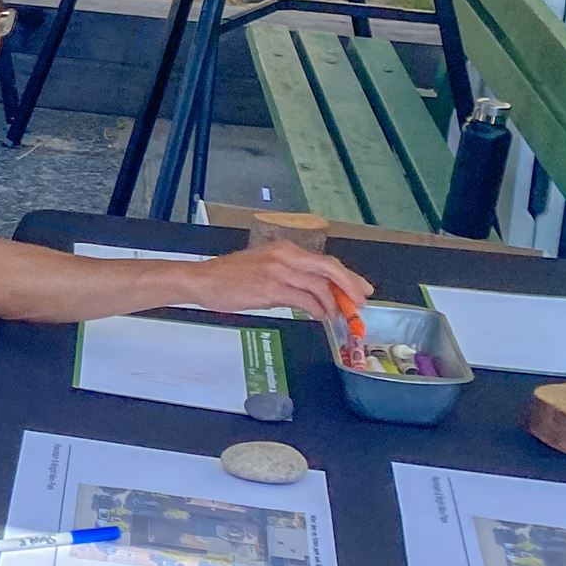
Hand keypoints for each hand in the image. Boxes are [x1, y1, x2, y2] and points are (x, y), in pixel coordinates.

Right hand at [183, 242, 372, 324]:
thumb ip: (291, 275)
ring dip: (333, 304)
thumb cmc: (230, 276)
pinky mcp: (271, 289)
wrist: (203, 280)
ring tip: (336, 316)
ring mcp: (278, 272)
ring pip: (320, 287)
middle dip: (350, 287)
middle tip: (361, 303)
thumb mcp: (264, 267)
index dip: (348, 276)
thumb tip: (316, 293)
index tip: (362, 289)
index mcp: (284, 249)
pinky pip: (305, 301)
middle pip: (329, 269)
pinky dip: (317, 310)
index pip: (325, 261)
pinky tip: (319, 317)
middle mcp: (285, 256)